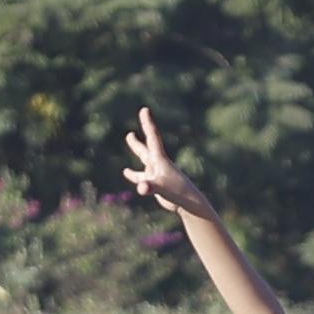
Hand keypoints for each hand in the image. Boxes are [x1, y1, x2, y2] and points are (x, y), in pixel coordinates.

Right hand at [120, 107, 216, 225]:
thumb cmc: (177, 193)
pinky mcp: (154, 183)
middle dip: (145, 128)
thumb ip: (150, 187)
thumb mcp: (161, 189)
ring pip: (144, 156)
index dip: (147, 122)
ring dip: (137, 146)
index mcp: (160, 159)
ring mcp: (156, 172)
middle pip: (148, 142)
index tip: (144, 109)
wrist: (188, 203)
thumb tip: (141, 187)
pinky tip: (126, 172)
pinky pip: (141, 176)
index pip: (152, 136)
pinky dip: (133, 174)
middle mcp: (158, 162)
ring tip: (130, 136)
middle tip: (143, 113)